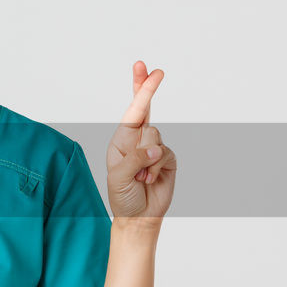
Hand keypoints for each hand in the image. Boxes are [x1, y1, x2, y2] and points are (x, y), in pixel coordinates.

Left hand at [105, 61, 176, 220]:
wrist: (139, 217)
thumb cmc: (123, 196)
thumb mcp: (119, 177)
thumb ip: (135, 159)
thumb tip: (156, 148)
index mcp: (121, 140)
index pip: (132, 110)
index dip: (141, 89)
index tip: (147, 69)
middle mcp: (137, 140)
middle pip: (146, 108)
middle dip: (148, 88)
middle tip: (157, 70)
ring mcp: (154, 149)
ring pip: (155, 137)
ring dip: (146, 159)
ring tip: (139, 176)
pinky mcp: (168, 159)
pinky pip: (166, 154)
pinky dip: (157, 168)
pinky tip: (149, 180)